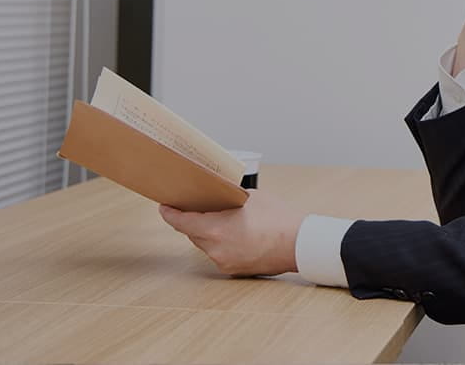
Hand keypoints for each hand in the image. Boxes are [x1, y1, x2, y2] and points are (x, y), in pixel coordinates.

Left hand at [159, 190, 307, 276]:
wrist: (299, 244)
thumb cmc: (278, 218)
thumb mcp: (249, 197)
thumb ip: (227, 197)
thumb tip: (216, 195)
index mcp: (215, 229)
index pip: (181, 222)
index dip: (170, 213)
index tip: (164, 206)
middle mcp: (215, 249)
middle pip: (191, 232)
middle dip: (192, 219)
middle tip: (193, 205)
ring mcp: (224, 262)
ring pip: (205, 244)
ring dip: (207, 231)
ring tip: (219, 217)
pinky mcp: (233, 270)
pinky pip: (218, 253)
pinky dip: (220, 243)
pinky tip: (233, 232)